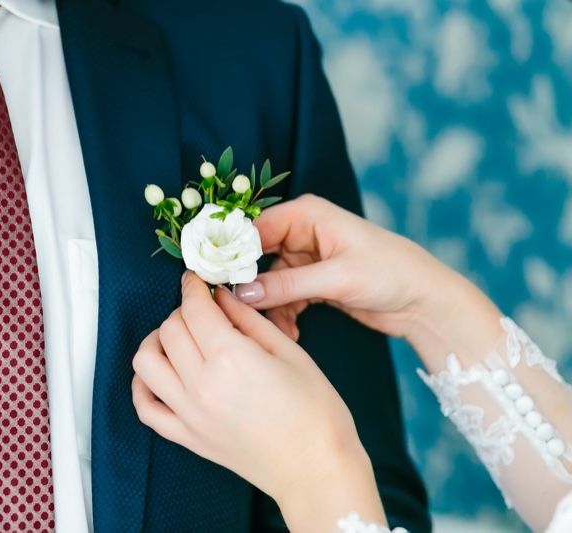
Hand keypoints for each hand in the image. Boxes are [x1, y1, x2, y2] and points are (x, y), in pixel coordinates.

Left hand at [132, 273, 384, 529]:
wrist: (317, 471)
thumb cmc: (316, 413)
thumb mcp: (290, 352)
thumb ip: (249, 320)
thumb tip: (222, 297)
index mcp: (230, 357)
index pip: (194, 308)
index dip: (193, 286)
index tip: (197, 280)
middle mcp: (201, 384)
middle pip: (169, 330)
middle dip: (183, 311)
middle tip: (201, 310)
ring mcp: (189, 414)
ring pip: (145, 363)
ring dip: (157, 342)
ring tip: (179, 339)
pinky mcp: (187, 437)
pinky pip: (145, 408)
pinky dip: (143, 386)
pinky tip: (161, 374)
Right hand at [234, 194, 500, 366]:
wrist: (425, 301)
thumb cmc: (391, 273)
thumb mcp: (337, 278)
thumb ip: (286, 285)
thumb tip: (242, 293)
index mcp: (306, 214)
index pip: (254, 228)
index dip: (231, 254)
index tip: (213, 282)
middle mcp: (301, 231)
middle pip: (255, 256)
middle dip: (248, 285)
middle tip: (234, 312)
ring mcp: (305, 258)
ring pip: (267, 282)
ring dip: (268, 307)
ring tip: (273, 332)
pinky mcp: (312, 282)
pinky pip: (282, 297)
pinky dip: (283, 315)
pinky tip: (289, 335)